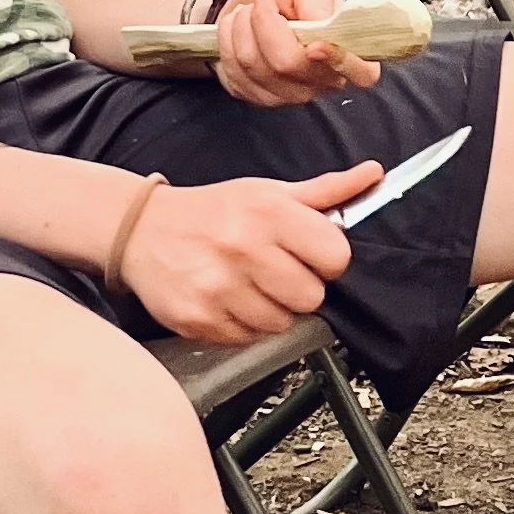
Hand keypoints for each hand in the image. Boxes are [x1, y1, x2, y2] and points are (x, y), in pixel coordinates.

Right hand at [119, 161, 383, 343]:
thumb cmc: (210, 212)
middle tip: (271, 273)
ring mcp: (218, 287)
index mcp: (267, 212)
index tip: (307, 256)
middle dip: (297, 289)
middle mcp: (243, 248)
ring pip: (280, 324)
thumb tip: (374, 174)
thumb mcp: (265, 192)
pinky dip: (239, 325)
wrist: (140, 229)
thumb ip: (324, 191)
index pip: (337, 257)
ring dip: (268, 310)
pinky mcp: (198, 318)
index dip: (326, 261)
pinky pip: (245, 338)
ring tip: (244, 285)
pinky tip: (223, 299)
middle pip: (311, 298)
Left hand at [213, 0, 381, 106]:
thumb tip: (320, 21)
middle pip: (290, 65)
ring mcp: (290, 95)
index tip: (315, 45)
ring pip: (257, 67)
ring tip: (246, 12)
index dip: (338, 61)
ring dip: (242, 29)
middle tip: (260, 3)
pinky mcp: (259, 98)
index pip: (362, 73)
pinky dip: (228, 42)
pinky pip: (236, 74)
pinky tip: (236, 30)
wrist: (248, 8)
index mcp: (350, 52)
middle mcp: (324, 81)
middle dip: (265, 24)